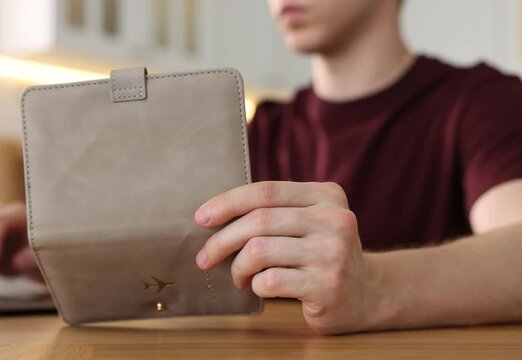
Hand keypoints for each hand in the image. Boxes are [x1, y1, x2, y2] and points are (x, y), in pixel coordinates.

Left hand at [194, 181, 382, 333]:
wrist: (368, 294)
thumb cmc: (322, 254)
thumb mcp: (310, 221)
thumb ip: (276, 210)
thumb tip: (213, 215)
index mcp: (327, 195)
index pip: (266, 191)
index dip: (227, 202)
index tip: (201, 218)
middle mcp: (334, 220)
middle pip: (258, 221)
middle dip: (221, 240)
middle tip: (205, 257)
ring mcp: (332, 253)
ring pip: (259, 251)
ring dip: (238, 267)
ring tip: (239, 276)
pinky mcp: (326, 286)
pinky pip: (269, 281)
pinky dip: (256, 285)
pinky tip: (261, 288)